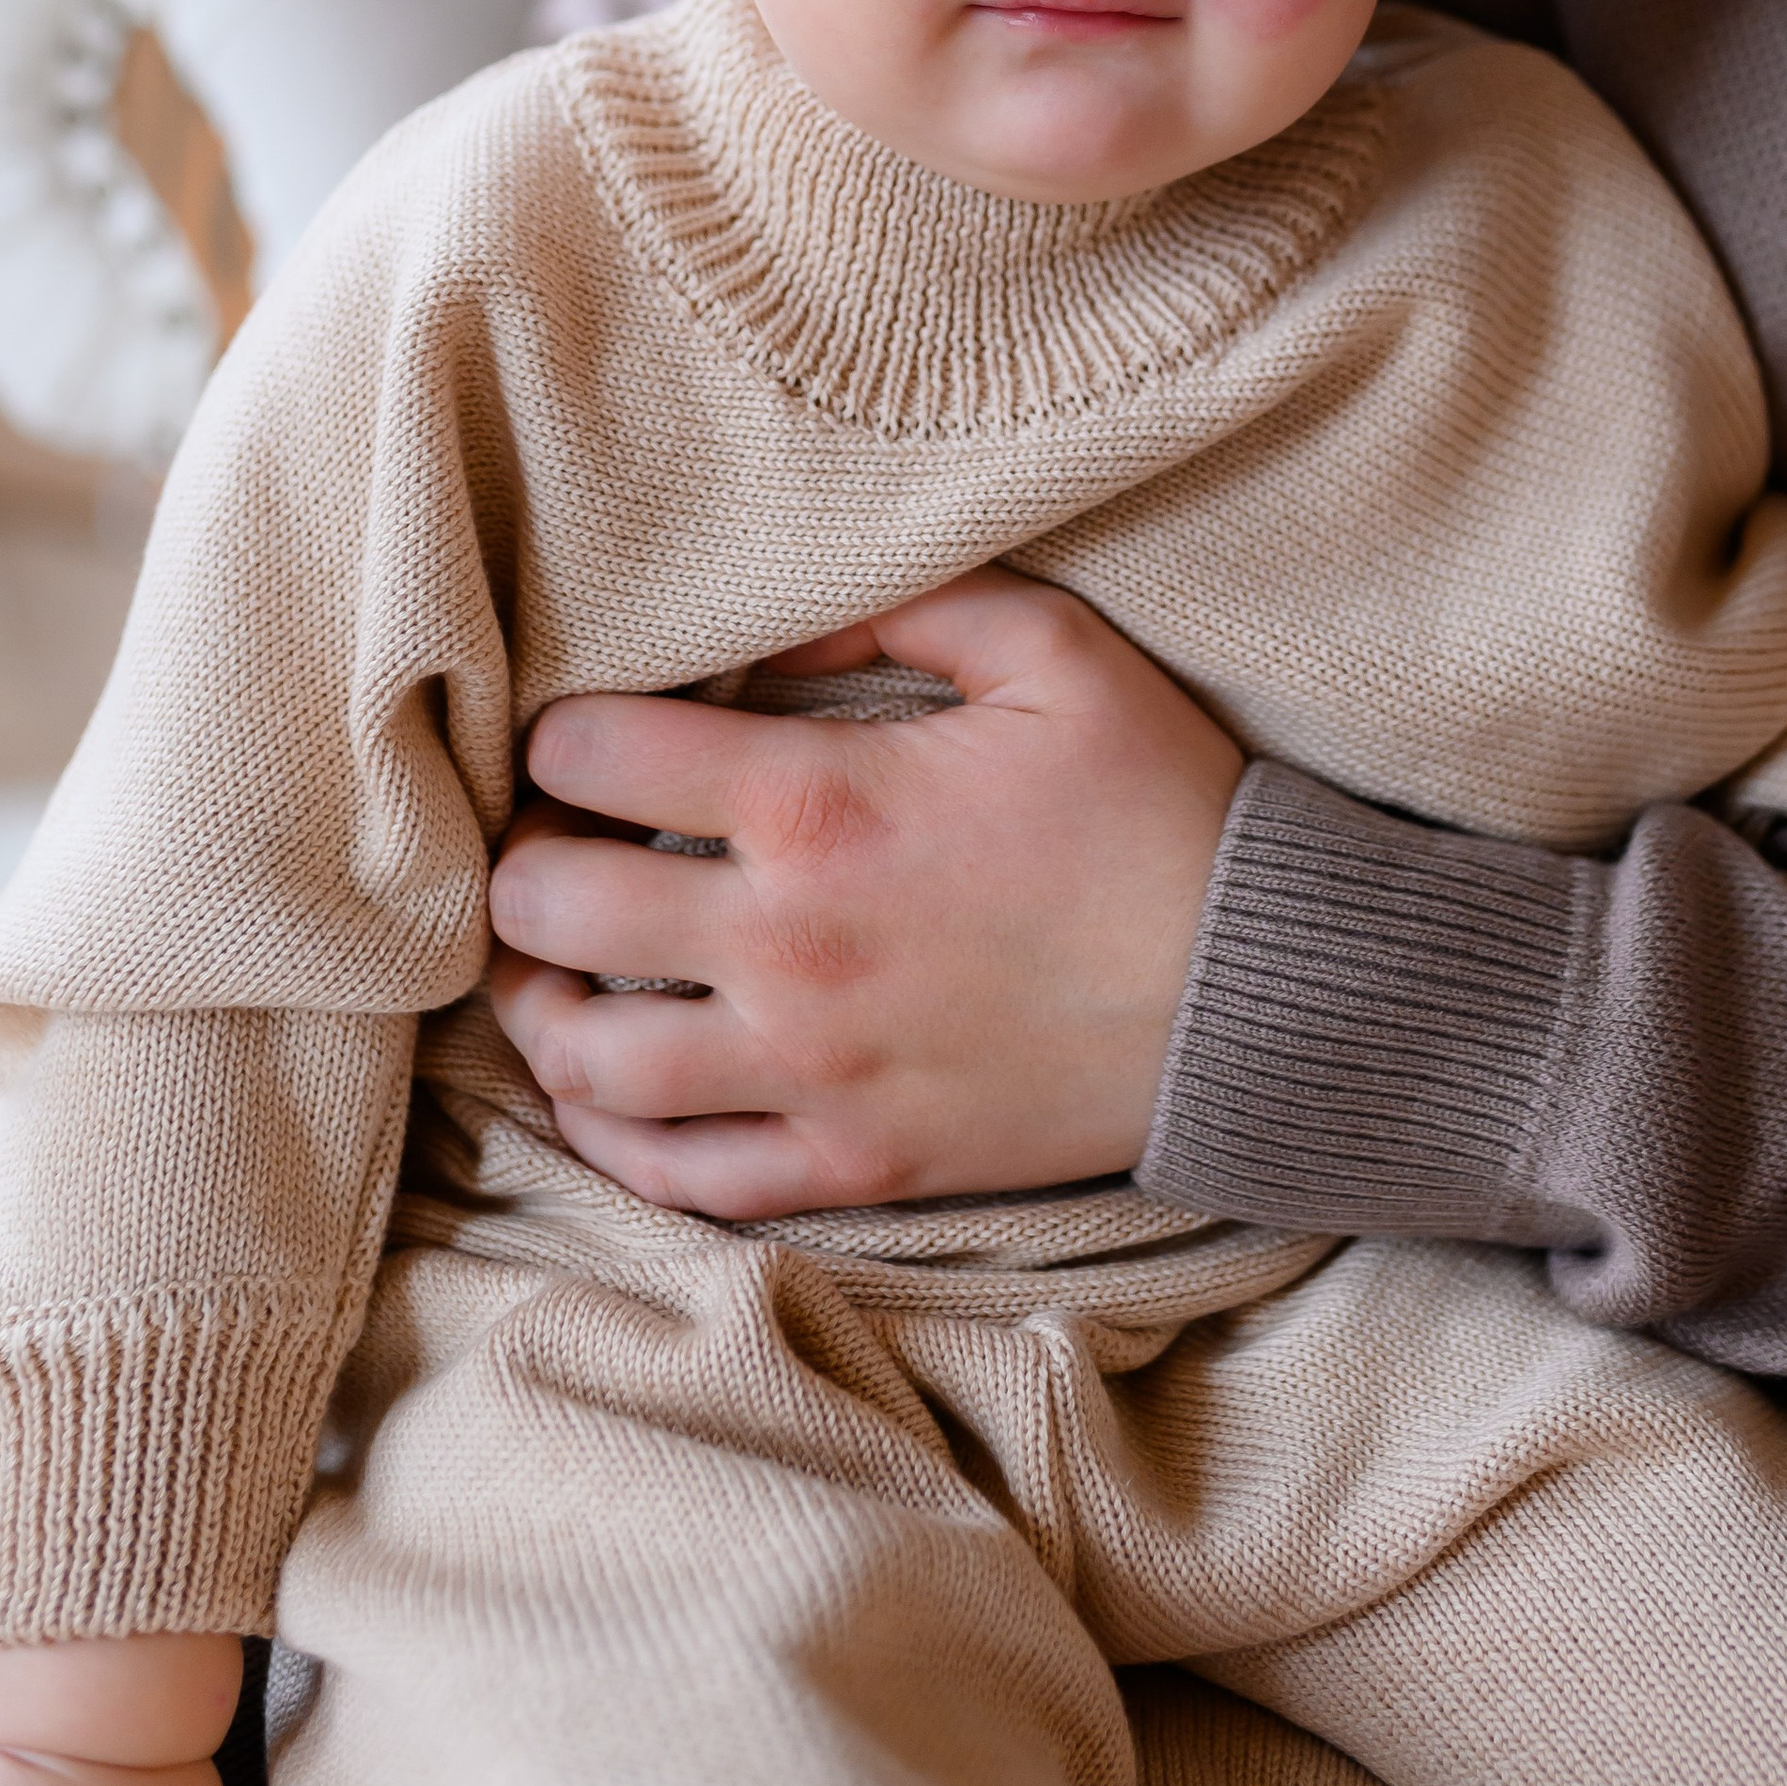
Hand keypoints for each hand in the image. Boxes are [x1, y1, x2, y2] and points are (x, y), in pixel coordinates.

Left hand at [487, 569, 1243, 1217]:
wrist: (1261, 991)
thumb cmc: (1158, 806)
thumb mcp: (1051, 647)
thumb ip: (898, 607)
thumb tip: (769, 627)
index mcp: (818, 804)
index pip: (590, 758)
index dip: (561, 735)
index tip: (581, 737)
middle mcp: (785, 946)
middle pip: (548, 913)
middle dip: (524, 869)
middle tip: (548, 849)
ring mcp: (812, 1072)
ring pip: (587, 1066)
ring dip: (541, 1011)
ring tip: (549, 973)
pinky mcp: (855, 1162)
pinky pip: (682, 1177)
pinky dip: (616, 1140)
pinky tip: (611, 1093)